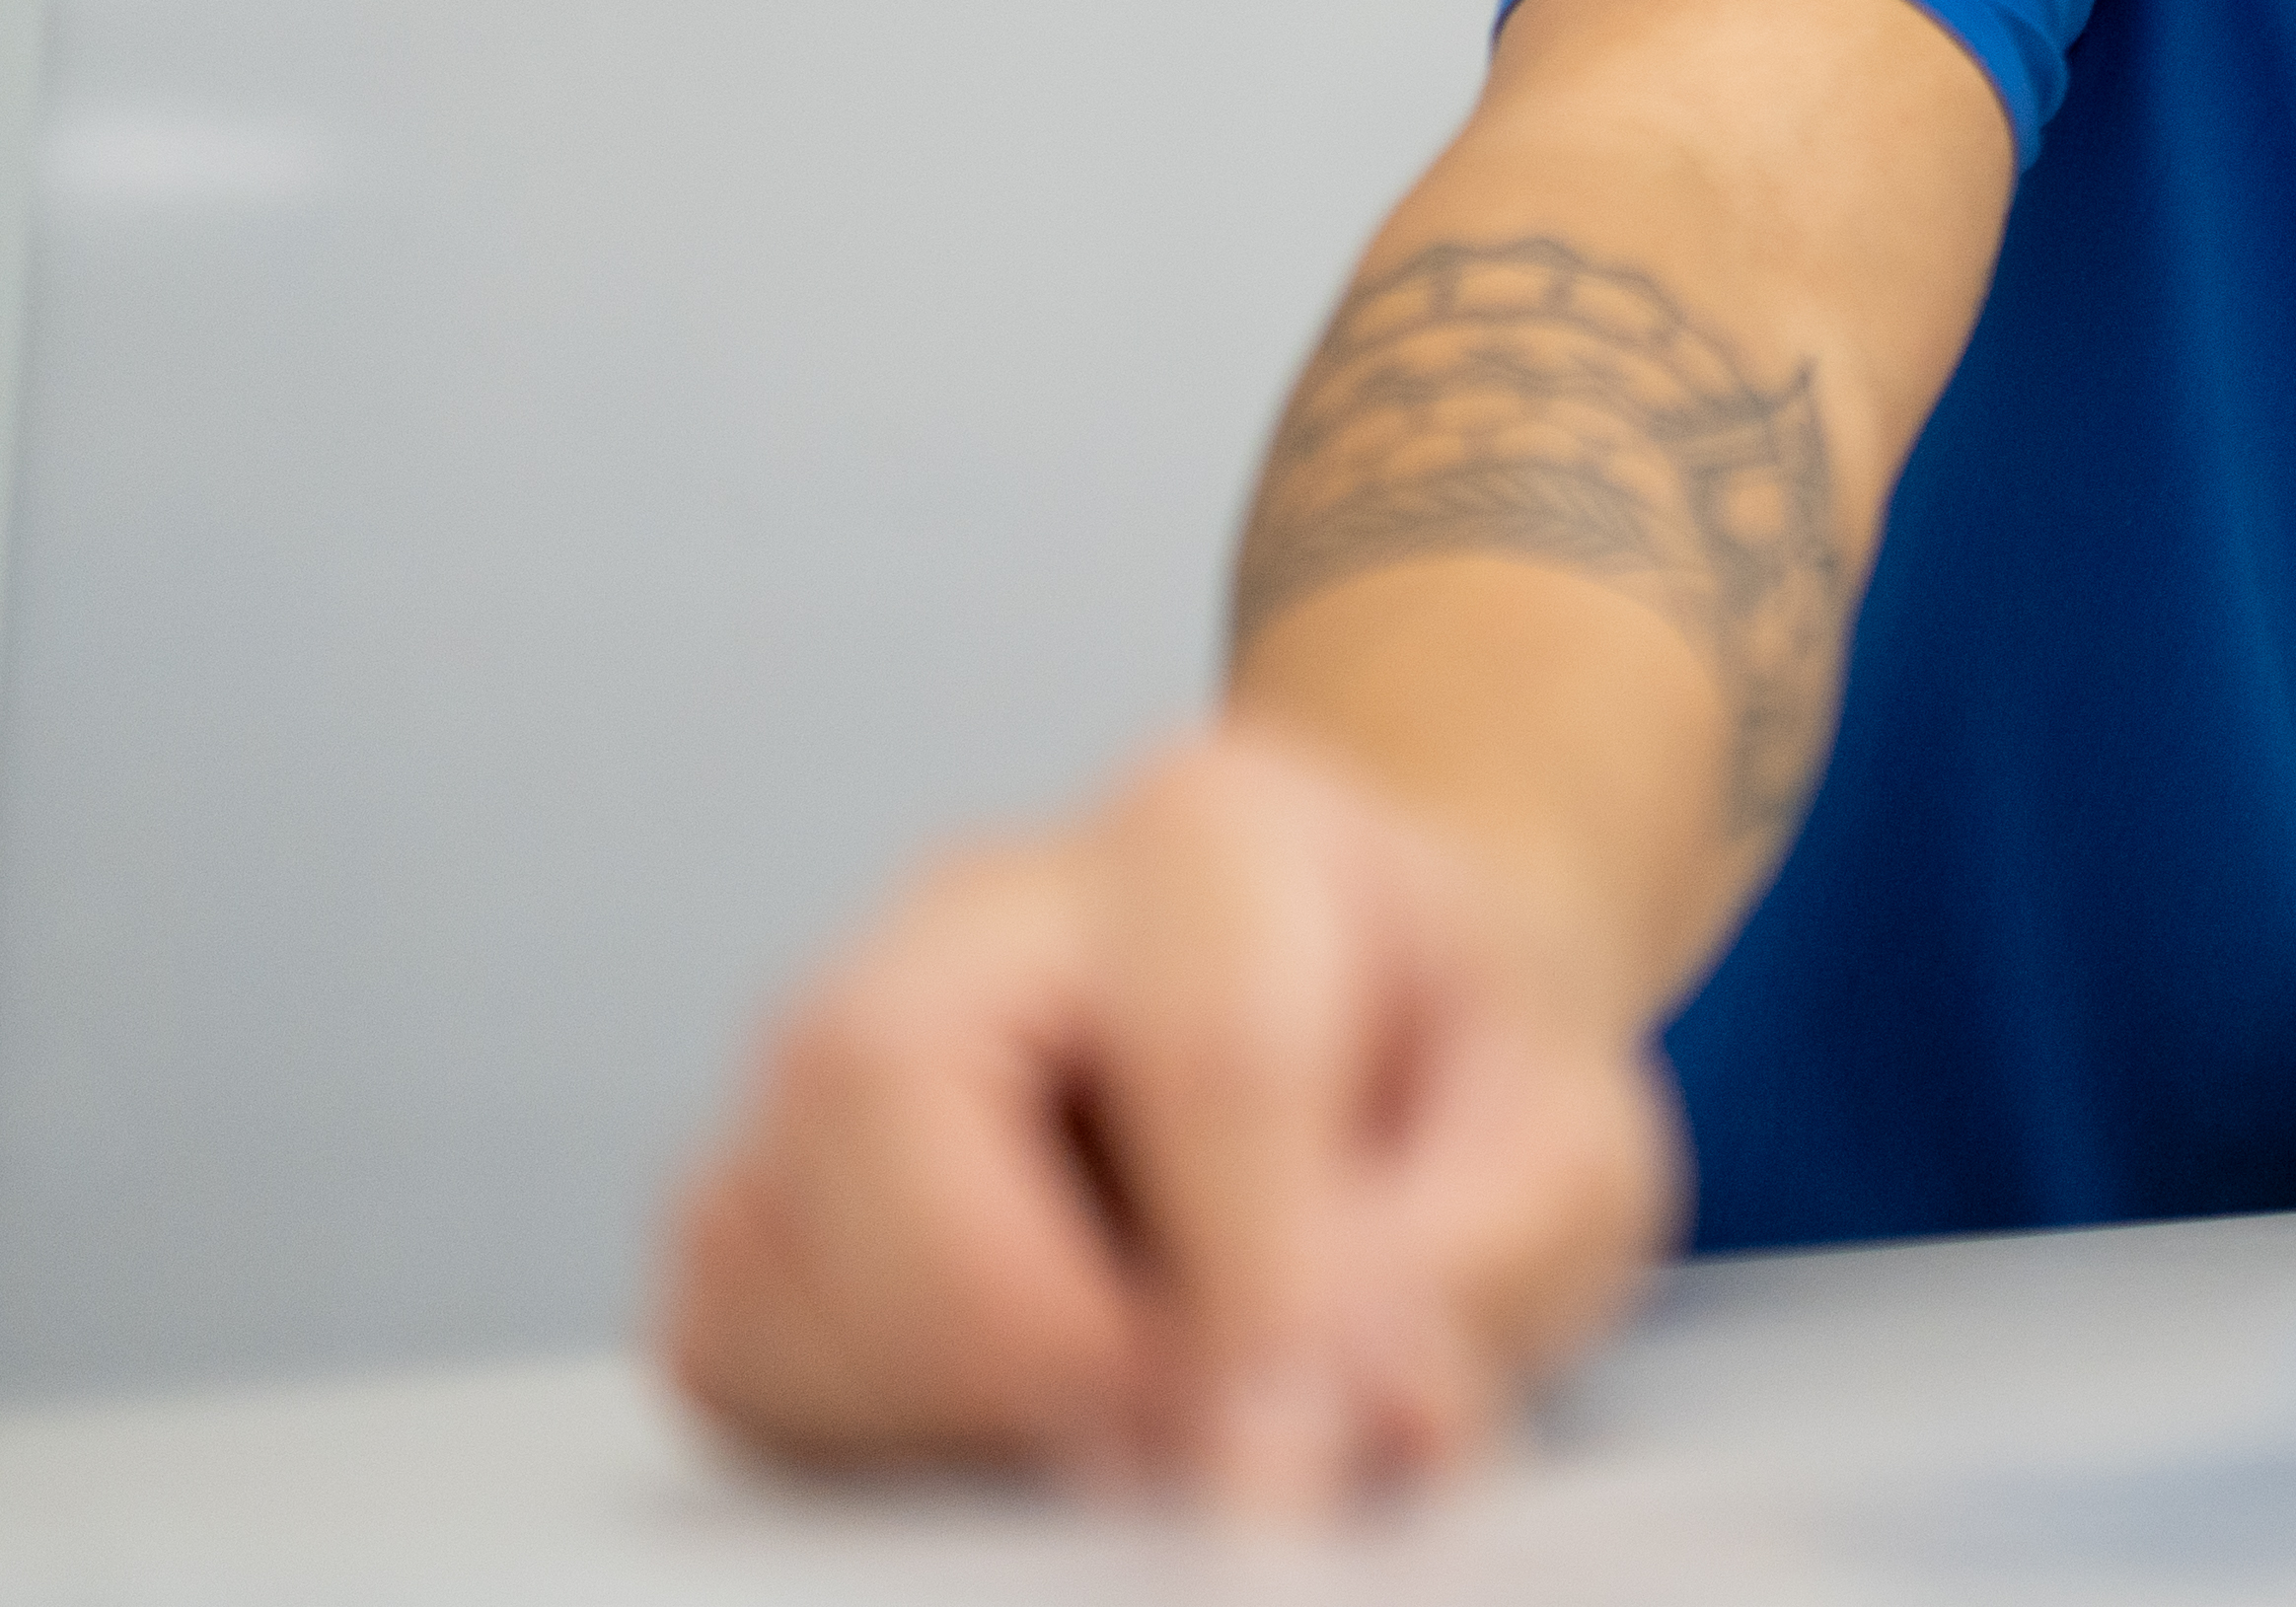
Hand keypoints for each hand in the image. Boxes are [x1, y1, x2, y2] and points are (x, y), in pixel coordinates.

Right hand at [660, 727, 1678, 1511]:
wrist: (1380, 1019)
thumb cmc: (1454, 1065)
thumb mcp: (1567, 1153)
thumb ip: (1464, 1280)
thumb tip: (1299, 1444)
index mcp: (1223, 835)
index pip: (1213, 1053)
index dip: (1250, 1286)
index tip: (1286, 1460)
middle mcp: (987, 903)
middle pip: (888, 1084)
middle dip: (1019, 1323)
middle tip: (1169, 1448)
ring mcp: (839, 1034)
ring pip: (776, 1232)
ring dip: (946, 1401)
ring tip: (1133, 1417)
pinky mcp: (762, 1185)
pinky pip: (727, 1339)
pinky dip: (856, 1431)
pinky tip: (1018, 1415)